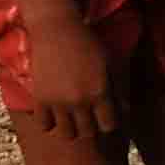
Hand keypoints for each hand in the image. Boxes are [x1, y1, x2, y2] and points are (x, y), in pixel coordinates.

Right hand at [18, 14, 114, 144]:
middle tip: (89, 117)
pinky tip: (54, 113)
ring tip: (72, 118)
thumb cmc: (88, 44)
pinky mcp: (40, 99)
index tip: (105, 116)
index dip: (109, 123)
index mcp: (100, 92)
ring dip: (71, 129)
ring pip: (67, 134)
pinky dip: (49, 122)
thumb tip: (125, 112)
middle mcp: (80, 101)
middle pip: (88, 133)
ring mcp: (58, 102)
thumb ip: (117, 90)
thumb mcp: (109, 64)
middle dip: (91, 127)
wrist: (57, 30)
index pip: (109, 126)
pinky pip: (44, 125)